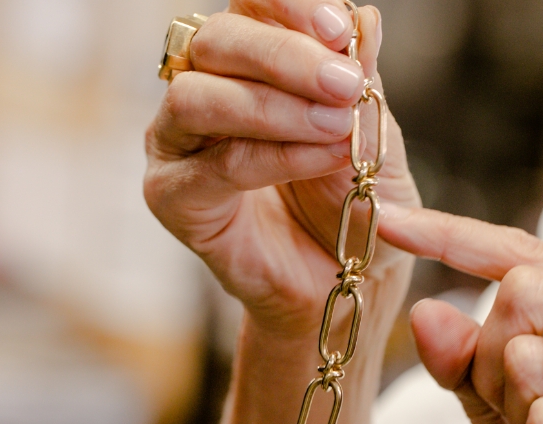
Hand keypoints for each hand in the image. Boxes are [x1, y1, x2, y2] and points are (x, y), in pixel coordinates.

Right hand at [144, 1, 418, 337]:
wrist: (344, 277)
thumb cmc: (351, 202)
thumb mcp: (369, 133)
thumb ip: (358, 79)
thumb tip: (364, 17)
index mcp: (246, 66)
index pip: (246, 6)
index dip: (286, 6)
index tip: (340, 32)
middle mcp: (203, 94)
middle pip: (216, 40)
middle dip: (285, 56)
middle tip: (343, 85)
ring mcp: (178, 145)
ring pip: (199, 96)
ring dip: (274, 107)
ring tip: (336, 128)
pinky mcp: (173, 196)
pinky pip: (216, 163)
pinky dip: (274, 156)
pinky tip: (322, 159)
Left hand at [379, 206, 542, 423]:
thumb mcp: (500, 419)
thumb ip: (466, 366)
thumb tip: (427, 310)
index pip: (520, 254)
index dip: (447, 235)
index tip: (382, 217)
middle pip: (517, 295)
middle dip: (491, 365)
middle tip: (527, 423)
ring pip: (525, 354)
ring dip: (515, 418)